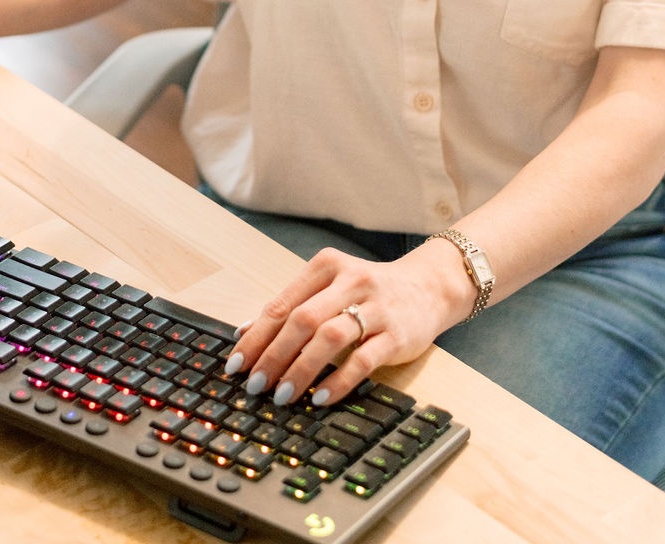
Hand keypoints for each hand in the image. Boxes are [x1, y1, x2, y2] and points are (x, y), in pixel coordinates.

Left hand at [224, 244, 469, 408]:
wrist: (429, 287)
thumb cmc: (369, 291)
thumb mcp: (330, 287)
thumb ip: (294, 305)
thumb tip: (246, 334)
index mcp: (326, 266)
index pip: (283, 303)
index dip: (256, 335)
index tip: (236, 363)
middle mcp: (350, 281)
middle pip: (302, 320)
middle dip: (273, 355)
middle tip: (255, 385)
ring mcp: (375, 307)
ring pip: (330, 338)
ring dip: (301, 369)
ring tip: (282, 395)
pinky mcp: (396, 334)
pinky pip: (363, 360)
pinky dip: (338, 381)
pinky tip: (320, 398)